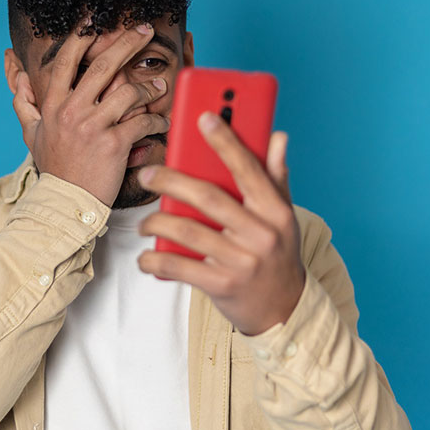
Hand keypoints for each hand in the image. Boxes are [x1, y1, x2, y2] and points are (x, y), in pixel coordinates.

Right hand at [11, 21, 171, 205]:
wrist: (65, 204)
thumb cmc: (54, 170)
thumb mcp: (33, 135)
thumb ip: (25, 104)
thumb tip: (18, 78)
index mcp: (53, 105)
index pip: (67, 60)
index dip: (81, 35)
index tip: (94, 19)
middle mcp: (72, 111)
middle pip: (102, 65)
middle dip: (127, 42)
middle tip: (145, 29)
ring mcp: (93, 126)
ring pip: (128, 91)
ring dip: (149, 87)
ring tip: (160, 87)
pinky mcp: (114, 144)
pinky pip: (142, 121)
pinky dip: (156, 120)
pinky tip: (161, 122)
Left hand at [136, 112, 305, 335]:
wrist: (285, 311)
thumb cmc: (278, 254)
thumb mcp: (284, 216)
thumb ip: (277, 176)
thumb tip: (278, 136)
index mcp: (276, 210)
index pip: (247, 168)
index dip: (225, 141)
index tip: (202, 117)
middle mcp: (261, 234)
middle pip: (207, 196)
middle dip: (171, 180)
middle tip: (147, 174)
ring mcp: (242, 261)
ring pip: (188, 231)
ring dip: (157, 221)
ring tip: (144, 221)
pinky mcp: (223, 285)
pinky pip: (180, 268)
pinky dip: (157, 260)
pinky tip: (146, 256)